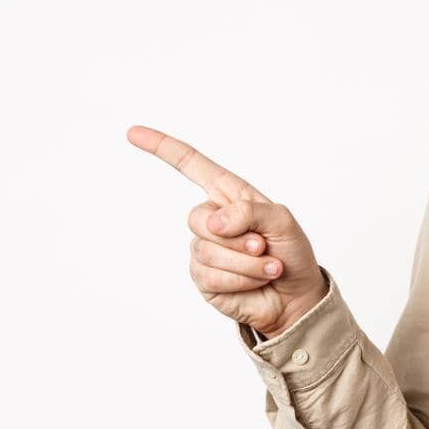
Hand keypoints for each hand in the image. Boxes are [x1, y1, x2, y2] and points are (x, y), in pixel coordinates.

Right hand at [127, 124, 327, 338]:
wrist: (296, 295)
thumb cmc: (291, 252)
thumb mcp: (283, 221)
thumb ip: (251, 211)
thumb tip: (214, 222)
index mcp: (230, 195)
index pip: (191, 166)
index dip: (162, 148)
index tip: (132, 132)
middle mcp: (212, 219)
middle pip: (197, 218)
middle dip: (237, 237)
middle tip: (263, 245)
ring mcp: (204, 249)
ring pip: (207, 251)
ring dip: (246, 263)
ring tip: (268, 266)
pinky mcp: (203, 278)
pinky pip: (211, 276)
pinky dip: (241, 280)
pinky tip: (256, 281)